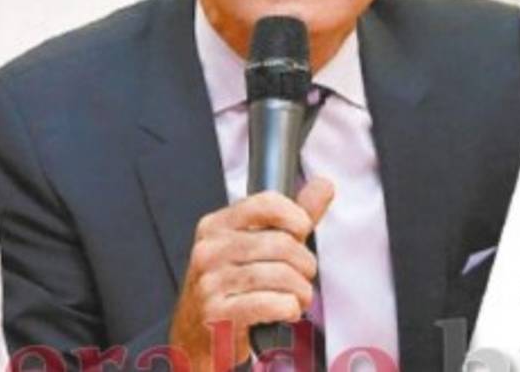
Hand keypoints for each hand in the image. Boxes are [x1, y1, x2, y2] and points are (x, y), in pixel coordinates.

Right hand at [169, 179, 333, 371]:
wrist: (195, 335)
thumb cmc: (231, 286)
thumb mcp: (255, 247)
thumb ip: (291, 217)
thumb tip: (324, 184)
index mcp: (214, 226)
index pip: (264, 203)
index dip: (295, 216)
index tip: (303, 231)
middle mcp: (208, 250)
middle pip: (280, 243)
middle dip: (305, 263)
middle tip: (304, 276)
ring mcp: (209, 282)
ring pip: (280, 275)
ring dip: (301, 290)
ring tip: (298, 297)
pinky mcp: (217, 313)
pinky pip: (270, 304)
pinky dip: (289, 308)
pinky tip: (287, 310)